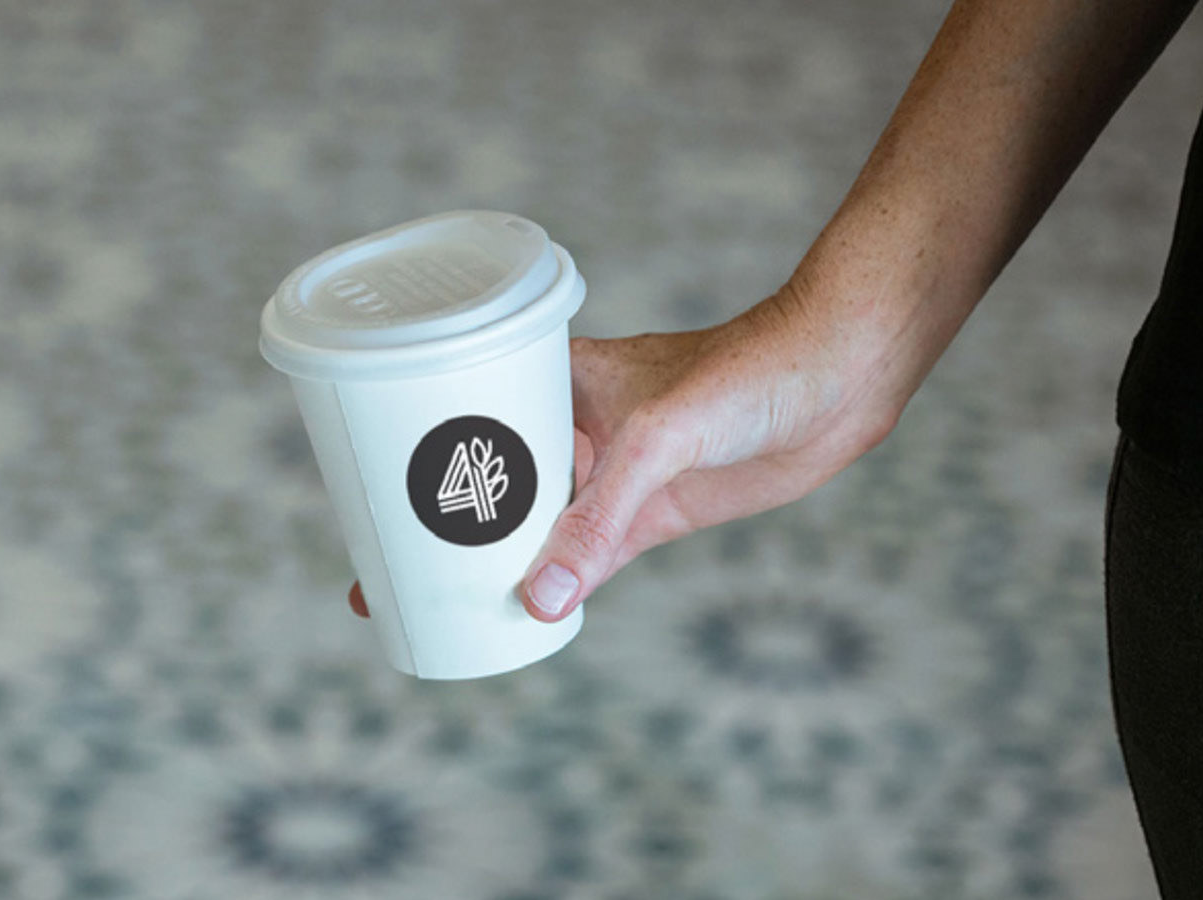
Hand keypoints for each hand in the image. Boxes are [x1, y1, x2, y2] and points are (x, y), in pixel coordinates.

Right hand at [348, 285, 897, 621]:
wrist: (837, 378)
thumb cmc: (745, 370)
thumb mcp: (658, 439)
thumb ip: (597, 519)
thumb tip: (540, 599)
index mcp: (552, 377)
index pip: (465, 415)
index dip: (413, 459)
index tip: (365, 500)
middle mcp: (572, 425)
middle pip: (488, 482)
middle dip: (436, 526)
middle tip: (379, 575)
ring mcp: (610, 474)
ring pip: (532, 527)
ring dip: (489, 564)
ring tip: (428, 603)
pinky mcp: (651, 514)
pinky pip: (589, 558)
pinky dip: (557, 588)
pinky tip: (519, 617)